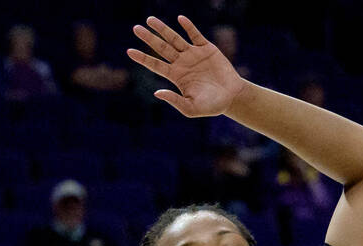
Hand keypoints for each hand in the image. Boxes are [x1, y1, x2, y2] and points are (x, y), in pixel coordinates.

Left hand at [127, 16, 246, 117]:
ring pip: (174, 39)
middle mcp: (182, 62)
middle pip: (161, 48)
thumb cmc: (212, 106)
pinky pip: (195, 35)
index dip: (143, 58)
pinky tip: (180, 19)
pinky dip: (188, 27)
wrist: (232, 97)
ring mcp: (193, 54)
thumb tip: (157, 93)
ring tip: (150, 20)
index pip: (155, 65)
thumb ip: (175, 101)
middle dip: (149, 38)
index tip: (129, 51)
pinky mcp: (207, 48)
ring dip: (163, 29)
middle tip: (136, 29)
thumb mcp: (192, 108)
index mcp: (176, 76)